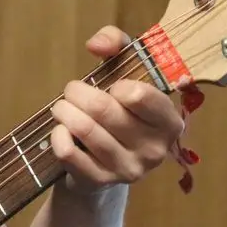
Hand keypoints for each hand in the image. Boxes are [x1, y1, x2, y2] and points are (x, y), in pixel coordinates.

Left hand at [49, 26, 186, 197]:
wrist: (102, 163)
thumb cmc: (118, 110)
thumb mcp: (124, 72)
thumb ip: (116, 44)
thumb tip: (96, 45)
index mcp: (169, 121)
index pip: (138, 95)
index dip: (116, 84)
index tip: (110, 86)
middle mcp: (155, 149)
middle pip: (103, 109)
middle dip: (77, 92)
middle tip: (71, 90)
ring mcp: (128, 169)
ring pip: (84, 129)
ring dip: (63, 111)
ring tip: (61, 107)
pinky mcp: (100, 181)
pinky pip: (67, 152)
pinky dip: (57, 135)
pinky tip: (60, 130)